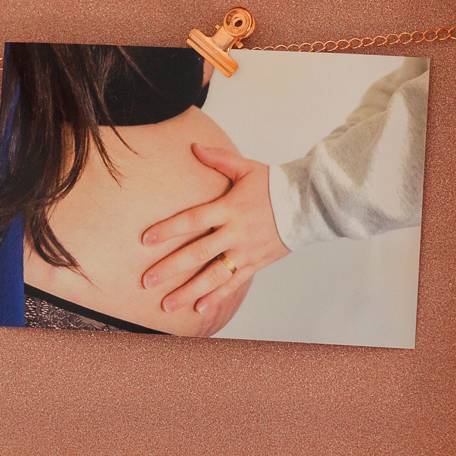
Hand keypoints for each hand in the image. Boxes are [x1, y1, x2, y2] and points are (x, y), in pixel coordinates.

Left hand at [141, 143, 289, 320]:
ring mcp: (246, 251)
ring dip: (189, 291)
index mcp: (229, 208)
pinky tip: (198, 309)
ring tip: (167, 305)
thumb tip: (194, 146)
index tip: (146, 239)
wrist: (310, 204)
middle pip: (198, 253)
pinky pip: (233, 283)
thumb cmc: (275, 184)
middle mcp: (236, 233)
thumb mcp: (246, 168)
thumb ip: (219, 159)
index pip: (193, 220)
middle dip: (170, 269)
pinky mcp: (256, 263)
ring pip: (213, 276)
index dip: (168, 229)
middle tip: (147, 281)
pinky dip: (216, 297)